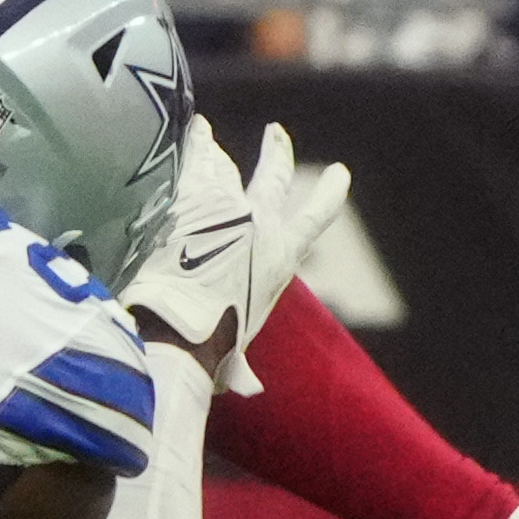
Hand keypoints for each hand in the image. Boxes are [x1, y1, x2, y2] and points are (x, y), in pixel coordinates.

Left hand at [125, 119, 348, 396]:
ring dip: (213, 148)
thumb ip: (238, 368)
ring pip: (223, 165)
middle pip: (273, 177)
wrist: (178, 322)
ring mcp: (225, 205)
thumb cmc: (208, 348)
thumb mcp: (230, 357)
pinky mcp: (189, 196)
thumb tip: (249, 389)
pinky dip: (190, 147)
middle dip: (276, 154)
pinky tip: (184, 134)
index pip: (314, 219)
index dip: (329, 195)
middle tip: (276, 133)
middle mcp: (259, 224)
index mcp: (280, 259)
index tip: (340, 173)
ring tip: (205, 130)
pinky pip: (192, 162)